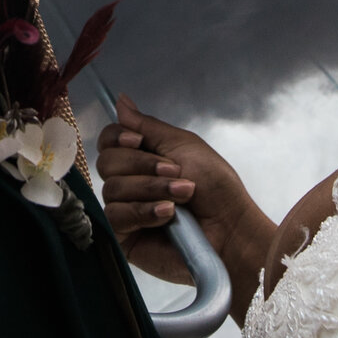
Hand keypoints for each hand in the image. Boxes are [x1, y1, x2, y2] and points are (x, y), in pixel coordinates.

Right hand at [94, 94, 273, 294]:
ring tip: (181, 196)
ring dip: (150, 189)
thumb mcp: (183, 146)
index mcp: (141, 159)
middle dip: (143, 165)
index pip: (108, 141)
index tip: (138, 141)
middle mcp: (129, 184)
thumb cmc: (216, 188)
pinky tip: (168, 215)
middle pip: (106, 162)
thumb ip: (147, 126)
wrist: (231, 229)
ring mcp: (125, 211)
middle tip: (175, 172)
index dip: (117, 137)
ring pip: (112, 189)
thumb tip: (120, 100)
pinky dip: (143, 211)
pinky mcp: (124, 238)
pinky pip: (116, 216)